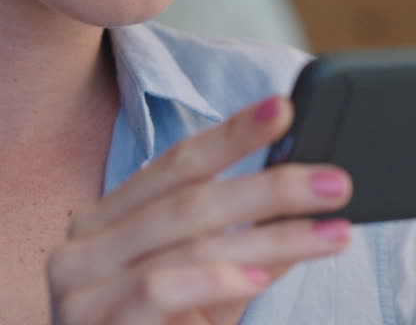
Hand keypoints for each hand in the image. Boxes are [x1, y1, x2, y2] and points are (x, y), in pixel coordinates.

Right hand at [46, 96, 352, 323]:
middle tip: (336, 183)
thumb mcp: (211, 296)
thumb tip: (304, 209)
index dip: (233, 134)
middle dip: (272, 188)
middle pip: (191, 198)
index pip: (178, 164)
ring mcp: (80, 283)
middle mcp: (86, 242)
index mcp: (109, 219)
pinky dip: (212, 279)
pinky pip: (157, 288)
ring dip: (269, 238)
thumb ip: (244, 251)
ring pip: (188, 242)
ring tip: (328, 235)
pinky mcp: (87, 321)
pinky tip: (257, 276)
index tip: (285, 110)